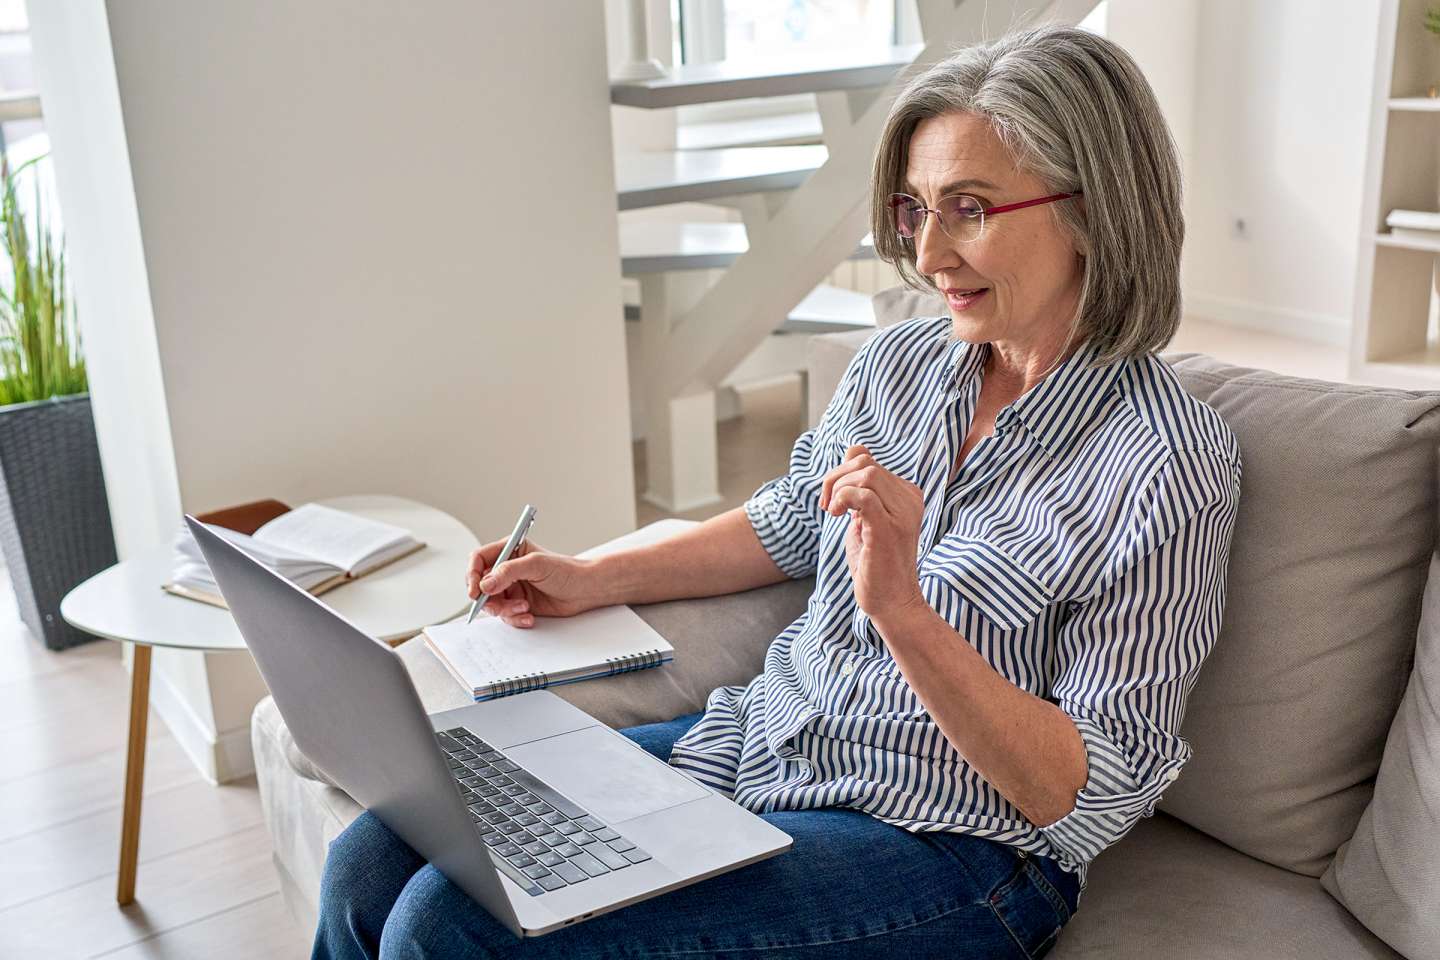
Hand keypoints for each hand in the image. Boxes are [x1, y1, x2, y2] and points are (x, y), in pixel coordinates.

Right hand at [465, 539, 599, 627]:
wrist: (586, 590)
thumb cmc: (567, 571)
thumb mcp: (536, 565)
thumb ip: (509, 572)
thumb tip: (485, 584)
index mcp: (509, 551)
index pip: (479, 559)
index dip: (472, 574)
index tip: (475, 590)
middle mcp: (507, 569)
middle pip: (480, 585)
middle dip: (488, 598)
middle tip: (498, 605)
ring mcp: (512, 588)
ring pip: (492, 603)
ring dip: (505, 610)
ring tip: (524, 608)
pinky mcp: (518, 604)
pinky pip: (505, 615)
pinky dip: (514, 618)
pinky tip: (529, 617)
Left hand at [819, 444, 928, 621]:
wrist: (891, 602)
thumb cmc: (875, 563)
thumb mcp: (865, 518)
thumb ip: (861, 488)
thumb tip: (854, 451)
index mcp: (908, 494)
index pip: (869, 461)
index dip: (841, 473)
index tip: (833, 500)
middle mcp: (910, 499)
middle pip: (865, 462)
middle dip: (835, 478)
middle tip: (827, 506)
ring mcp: (902, 513)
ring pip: (865, 473)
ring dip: (838, 489)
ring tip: (833, 512)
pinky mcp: (889, 528)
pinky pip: (863, 494)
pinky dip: (843, 498)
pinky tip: (836, 515)